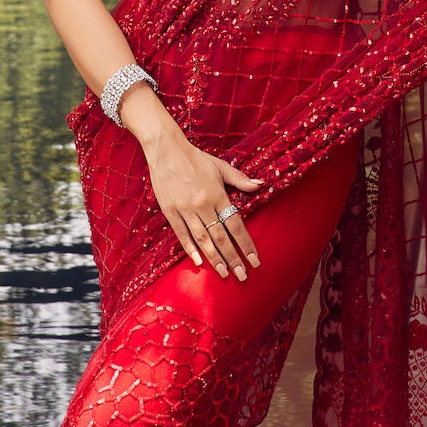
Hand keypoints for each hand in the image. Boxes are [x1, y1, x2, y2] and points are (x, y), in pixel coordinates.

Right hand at [126, 92, 262, 279]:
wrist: (166, 150)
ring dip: (215, 259)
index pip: (236, 225)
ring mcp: (186, 209)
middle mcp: (203, 204)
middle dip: (233, 258)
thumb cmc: (196, 158)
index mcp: (218, 194)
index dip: (246, 244)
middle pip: (221, 237)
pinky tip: (198, 262)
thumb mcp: (220, 166)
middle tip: (243, 276)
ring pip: (203, 239)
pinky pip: (181, 234)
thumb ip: (240, 179)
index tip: (255, 260)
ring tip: (225, 274)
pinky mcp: (170, 211)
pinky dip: (190, 249)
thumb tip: (260, 185)